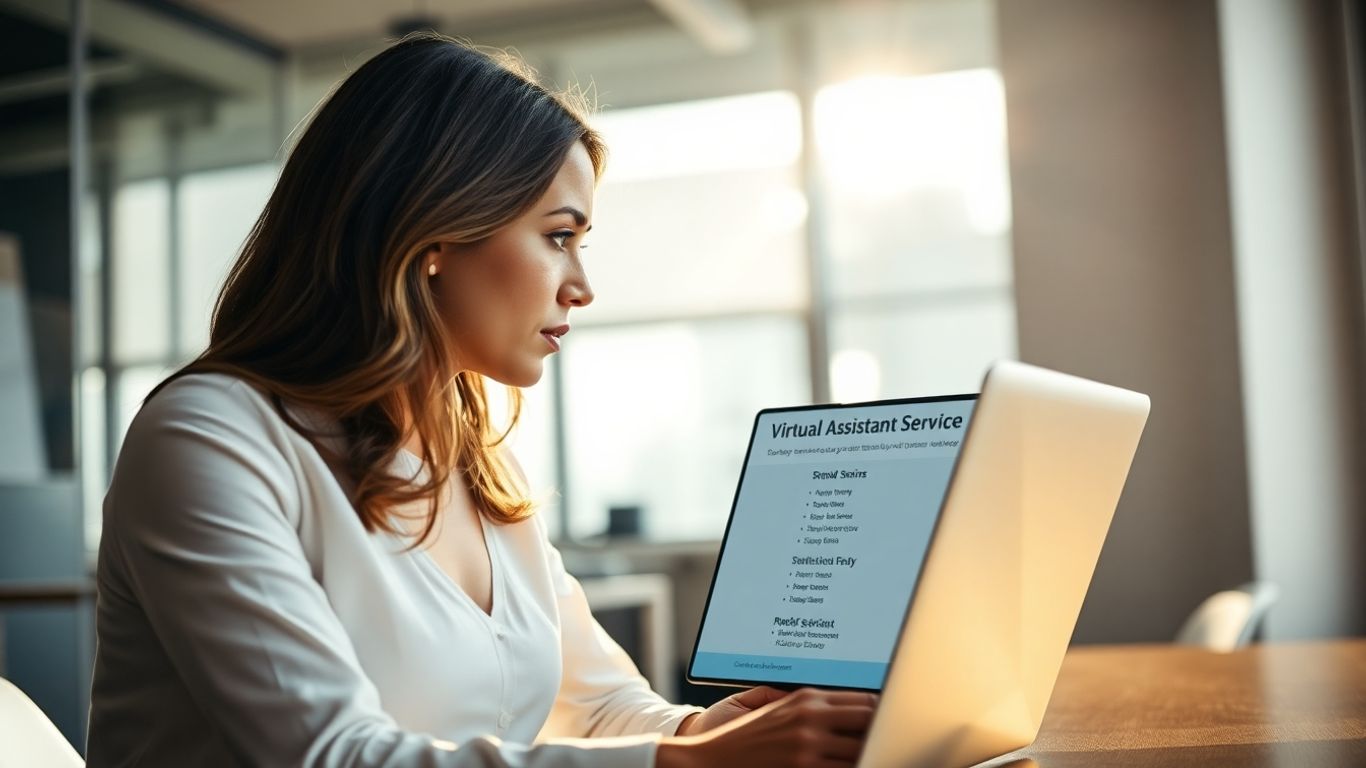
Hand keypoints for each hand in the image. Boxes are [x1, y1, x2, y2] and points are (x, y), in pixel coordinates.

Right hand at [657, 687, 878, 767]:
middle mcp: (811, 719)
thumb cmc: (744, 735)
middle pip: (869, 722)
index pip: (864, 701)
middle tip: (887, 739)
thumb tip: (846, 703)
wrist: (710, 759)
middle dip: (881, 732)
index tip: (890, 720)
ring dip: (869, 753)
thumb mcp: (775, 707)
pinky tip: (854, 767)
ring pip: (861, 751)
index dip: (883, 713)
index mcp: (807, 699)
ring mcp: (808, 748)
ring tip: (876, 755)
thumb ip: (809, 703)